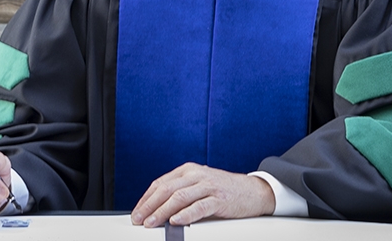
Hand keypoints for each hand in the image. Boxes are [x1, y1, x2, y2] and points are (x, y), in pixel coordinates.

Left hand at [130, 163, 274, 227]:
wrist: (254, 191)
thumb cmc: (224, 190)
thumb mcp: (199, 185)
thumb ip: (181, 192)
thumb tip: (156, 209)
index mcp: (188, 170)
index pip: (160, 183)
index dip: (146, 198)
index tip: (137, 212)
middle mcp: (197, 174)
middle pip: (167, 189)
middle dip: (150, 206)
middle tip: (139, 219)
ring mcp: (208, 185)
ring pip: (180, 197)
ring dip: (162, 211)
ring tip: (152, 222)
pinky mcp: (220, 198)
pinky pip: (199, 206)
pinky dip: (186, 214)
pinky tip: (176, 221)